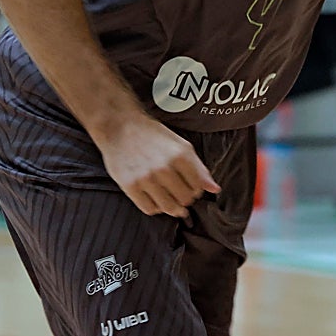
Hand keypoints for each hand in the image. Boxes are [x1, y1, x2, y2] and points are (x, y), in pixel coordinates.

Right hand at [96, 114, 221, 217]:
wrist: (119, 126)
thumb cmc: (151, 134)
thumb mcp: (180, 145)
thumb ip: (199, 168)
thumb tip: (215, 189)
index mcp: (180, 155)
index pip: (198, 187)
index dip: (196, 190)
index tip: (190, 187)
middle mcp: (164, 167)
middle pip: (185, 200)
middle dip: (184, 199)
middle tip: (178, 193)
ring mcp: (146, 178)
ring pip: (168, 207)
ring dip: (172, 206)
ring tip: (169, 198)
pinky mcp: (130, 186)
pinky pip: (149, 209)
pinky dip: (155, 208)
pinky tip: (155, 198)